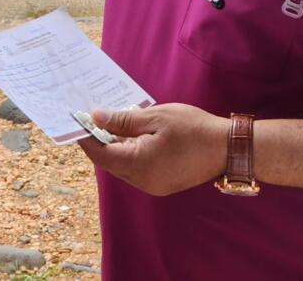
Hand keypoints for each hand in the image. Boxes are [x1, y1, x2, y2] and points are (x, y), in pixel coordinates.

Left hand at [78, 104, 228, 196]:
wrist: (228, 148)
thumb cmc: (193, 128)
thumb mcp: (155, 117)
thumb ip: (123, 120)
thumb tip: (95, 118)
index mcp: (138, 164)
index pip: (100, 154)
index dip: (85, 139)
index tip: (74, 122)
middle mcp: (142, 181)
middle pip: (109, 163)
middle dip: (98, 142)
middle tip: (90, 119)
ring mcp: (153, 186)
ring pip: (122, 167)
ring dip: (113, 148)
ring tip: (110, 123)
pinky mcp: (162, 184)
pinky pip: (136, 170)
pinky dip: (128, 154)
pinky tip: (130, 136)